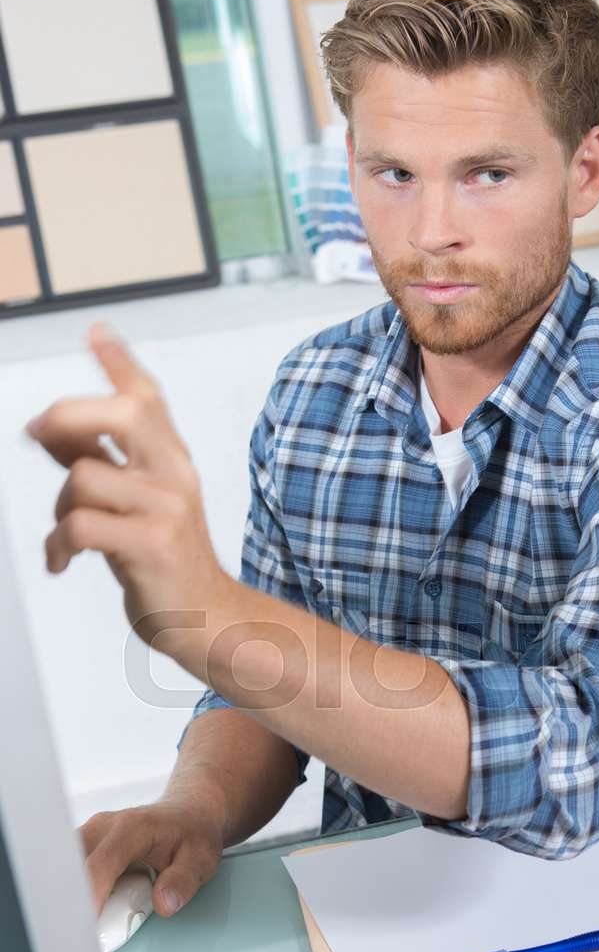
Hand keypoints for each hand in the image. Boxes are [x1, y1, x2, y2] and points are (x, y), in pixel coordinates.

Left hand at [26, 324, 230, 640]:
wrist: (206, 620)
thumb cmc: (164, 562)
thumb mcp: (132, 504)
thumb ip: (98, 463)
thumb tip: (49, 428)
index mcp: (172, 460)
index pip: (148, 398)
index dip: (120, 362)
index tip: (96, 331)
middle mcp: (176, 475)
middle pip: (125, 413)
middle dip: (69, 416)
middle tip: (38, 435)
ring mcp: (168, 509)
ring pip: (84, 477)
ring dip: (58, 508)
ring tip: (66, 535)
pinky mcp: (154, 546)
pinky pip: (81, 525)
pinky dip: (57, 545)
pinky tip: (61, 561)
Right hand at [80, 798, 225, 918]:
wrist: (186, 814)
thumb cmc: (192, 835)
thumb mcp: (201, 859)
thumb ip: (183, 881)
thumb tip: (164, 904)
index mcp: (133, 828)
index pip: (101, 863)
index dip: (90, 895)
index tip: (88, 925)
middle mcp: (104, 827)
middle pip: (71, 866)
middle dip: (75, 900)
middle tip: (91, 930)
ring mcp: (90, 834)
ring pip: (65, 868)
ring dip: (75, 896)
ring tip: (100, 915)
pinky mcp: (83, 844)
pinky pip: (69, 870)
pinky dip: (76, 892)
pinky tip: (93, 905)